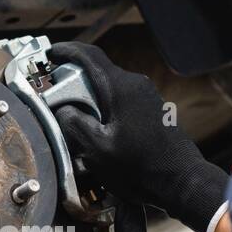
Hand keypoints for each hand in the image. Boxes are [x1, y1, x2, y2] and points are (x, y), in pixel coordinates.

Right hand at [50, 41, 228, 231]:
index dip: (67, 51)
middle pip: (98, 71)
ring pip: (109, 87)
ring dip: (89, 96)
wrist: (180, 180)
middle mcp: (136, 84)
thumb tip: (63, 110)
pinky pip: (121, 100)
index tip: (51, 53)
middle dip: (74, 79)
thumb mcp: (97, 149)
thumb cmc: (140, 167)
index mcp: (121, 87)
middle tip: (54, 92)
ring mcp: (147, 96)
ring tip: (73, 115)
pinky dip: (104, 107)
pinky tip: (96, 128)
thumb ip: (74, 123)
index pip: (90, 56)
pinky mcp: (151, 110)